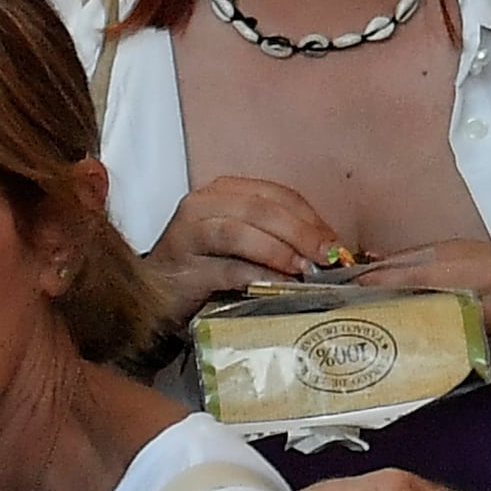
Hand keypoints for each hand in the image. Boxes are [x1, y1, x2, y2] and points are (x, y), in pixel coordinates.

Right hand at [147, 171, 347, 313]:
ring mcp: (188, 234)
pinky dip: (256, 276)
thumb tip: (333, 252)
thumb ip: (280, 240)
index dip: (311, 218)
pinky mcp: (182, 268)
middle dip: (302, 232)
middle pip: (262, 209)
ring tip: (305, 270)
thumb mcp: (245, 246)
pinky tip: (278, 286)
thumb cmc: (207, 270)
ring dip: (279, 250)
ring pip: (240, 231)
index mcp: (225, 191)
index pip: (277, 195)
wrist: (153, 299)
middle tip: (329, 256)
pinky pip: (225, 268)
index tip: (337, 244)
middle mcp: (203, 204)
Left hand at [352, 236, 490, 386]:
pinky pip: (446, 369)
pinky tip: (400, 361)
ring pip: (434, 348)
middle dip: (389, 314)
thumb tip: (379, 266)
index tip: (356, 285)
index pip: (431, 273)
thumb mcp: (485, 254)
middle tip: (353, 315)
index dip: (390, 280)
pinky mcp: (490, 375)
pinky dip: (422, 364)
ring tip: (369, 339)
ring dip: (399, 344)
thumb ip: (433, 259)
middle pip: (428, 314)